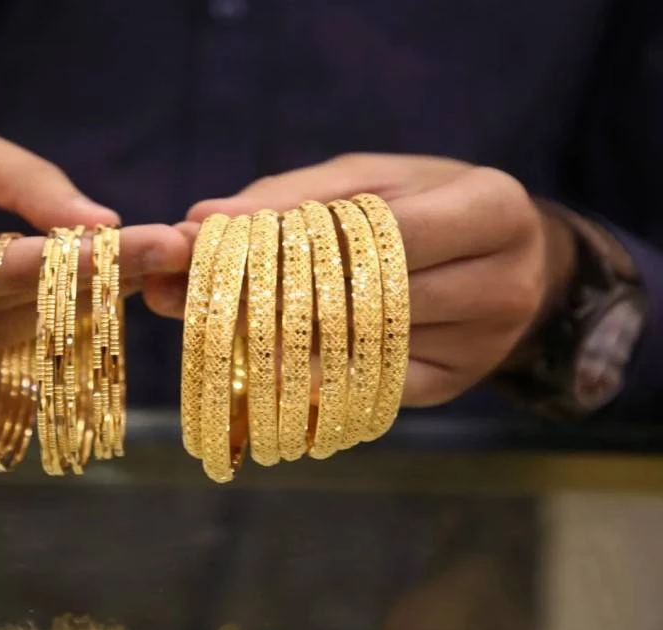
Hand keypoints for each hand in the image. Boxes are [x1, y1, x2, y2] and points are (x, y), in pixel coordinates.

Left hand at [146, 153, 575, 406]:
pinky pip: (361, 389)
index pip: (379, 233)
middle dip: (266, 297)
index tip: (206, 246)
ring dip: (272, 341)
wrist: (511, 260)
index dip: (289, 242)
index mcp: (492, 209)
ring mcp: (480, 347)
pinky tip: (253, 364)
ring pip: (355, 350)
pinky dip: (302, 377)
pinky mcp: (450, 387)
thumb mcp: (368, 177)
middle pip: (364, 299)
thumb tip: (200, 221)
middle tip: (181, 296)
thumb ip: (291, 197)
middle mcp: (500, 284)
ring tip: (201, 324)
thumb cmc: (426, 202)